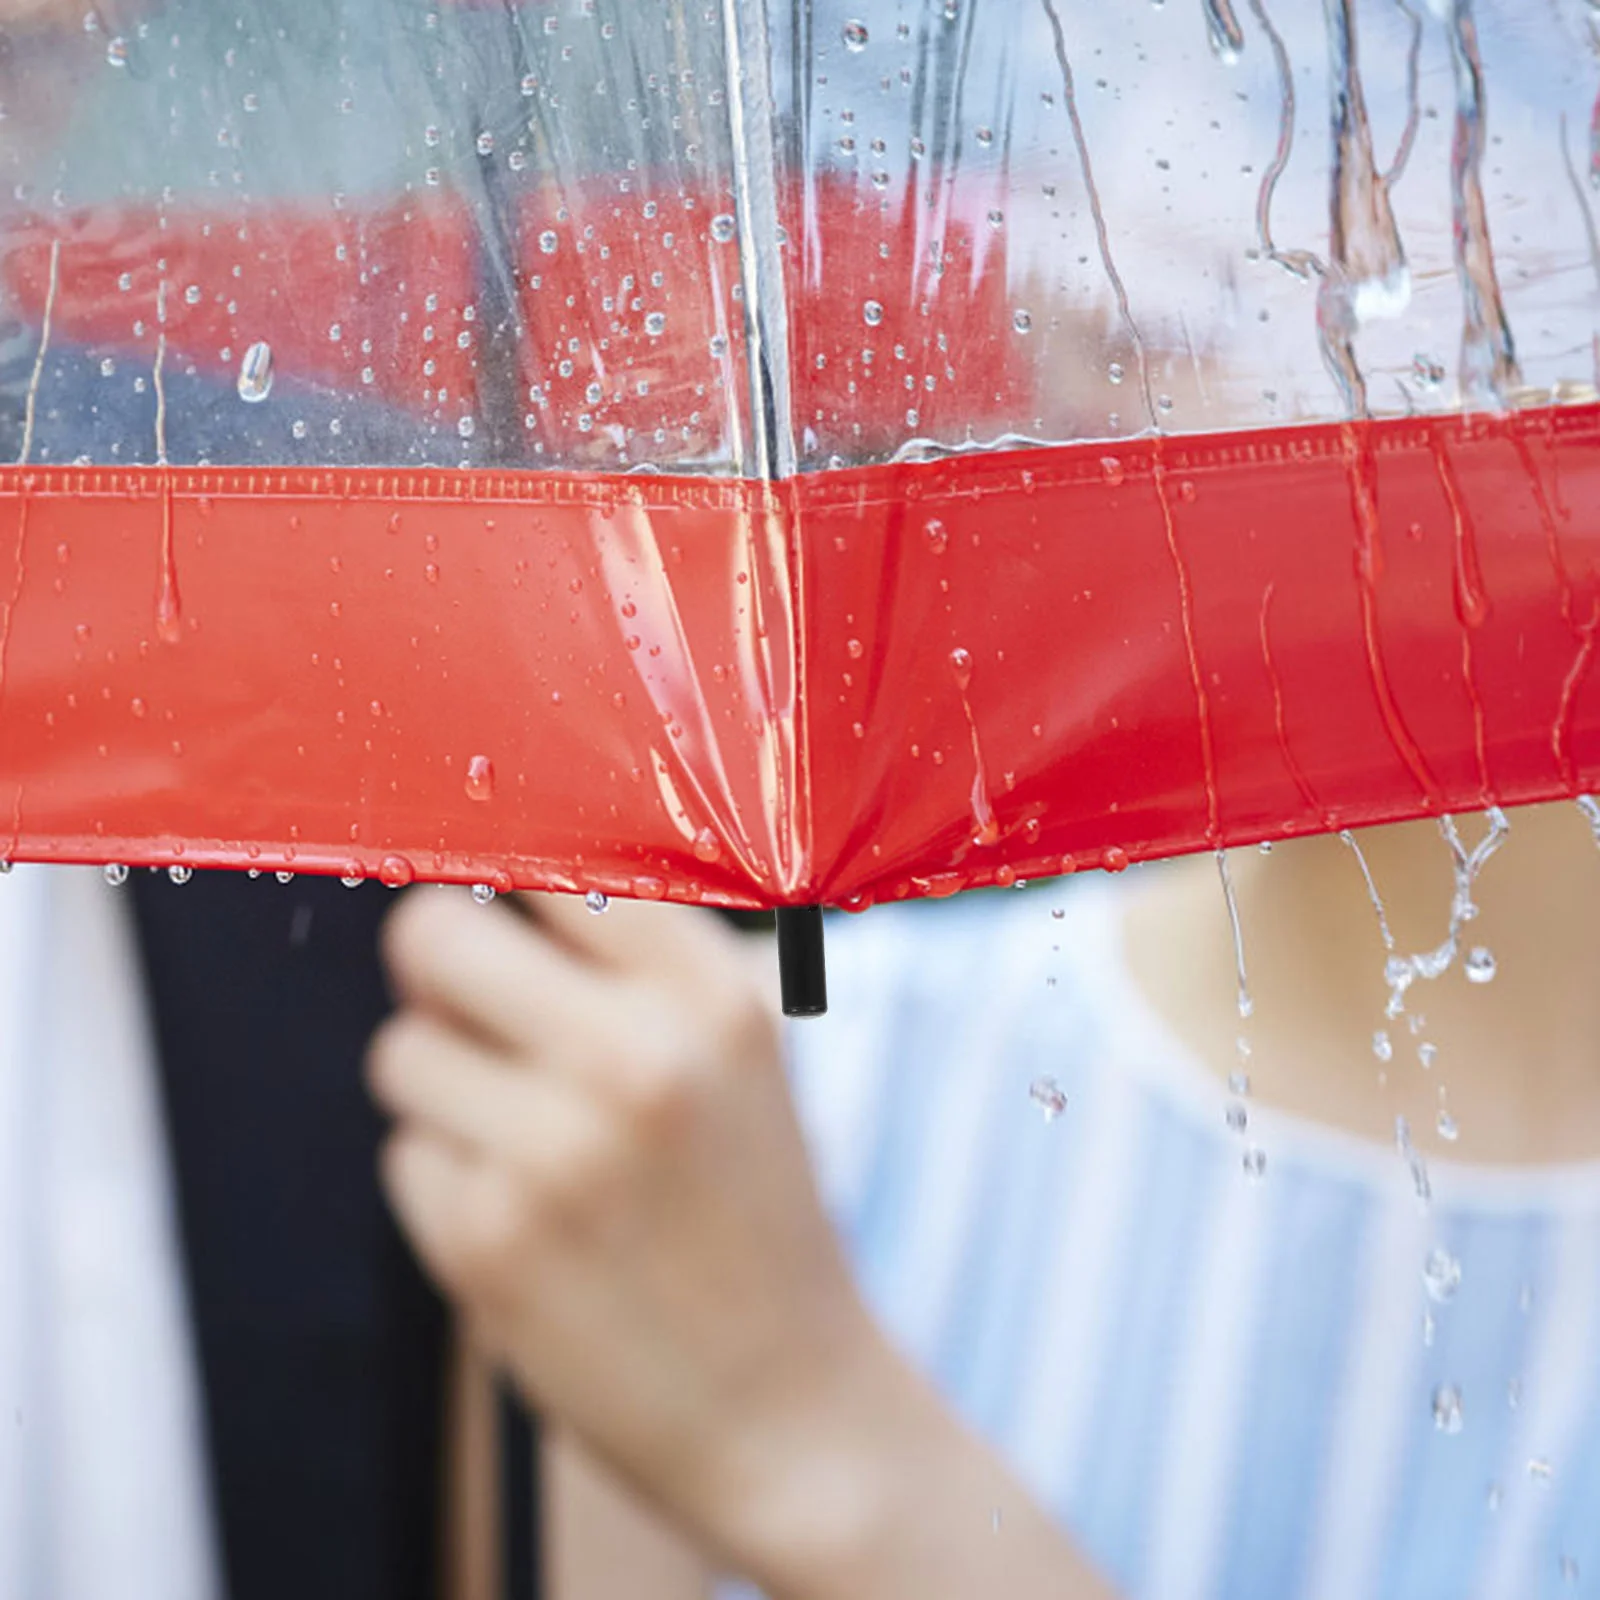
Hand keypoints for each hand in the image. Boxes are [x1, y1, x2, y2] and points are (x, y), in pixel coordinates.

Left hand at [371, 889, 1110, 1599]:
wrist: (791, 1410)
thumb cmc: (755, 1217)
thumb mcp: (740, 1063)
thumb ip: (635, 971)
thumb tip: (484, 891)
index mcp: (711, 996)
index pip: (549, 866)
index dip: (508, 892)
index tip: (501, 917)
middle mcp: (635, 1056)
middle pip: (429, 933)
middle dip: (434, 969)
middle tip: (464, 1005)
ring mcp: (554, 1151)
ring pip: (400, 1052)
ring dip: (444, 1089)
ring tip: (527, 1141)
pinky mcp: (486, 1244)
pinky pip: (407, 1157)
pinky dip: (449, 1181)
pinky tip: (530, 1224)